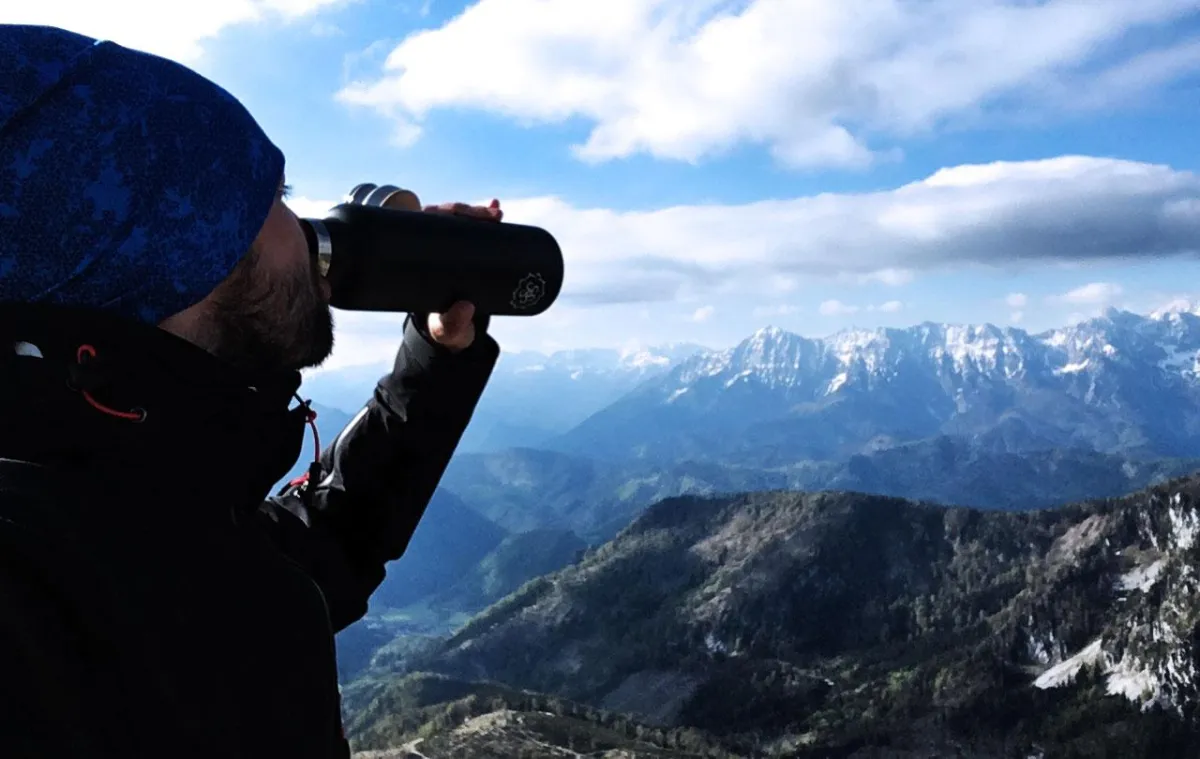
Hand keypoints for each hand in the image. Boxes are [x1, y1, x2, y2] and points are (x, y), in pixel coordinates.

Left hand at [378, 189, 501, 352]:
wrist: (453, 332)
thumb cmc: (443, 327)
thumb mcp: (446, 329)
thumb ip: (452, 324)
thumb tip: (465, 307)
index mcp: (418, 259)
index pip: (423, 224)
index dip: (442, 213)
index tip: (460, 214)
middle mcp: (431, 250)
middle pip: (444, 218)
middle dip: (467, 211)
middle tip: (491, 217)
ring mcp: (449, 250)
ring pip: (461, 221)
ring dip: (479, 213)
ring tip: (497, 213)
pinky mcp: (466, 253)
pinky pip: (475, 231)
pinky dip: (487, 220)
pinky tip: (498, 209)